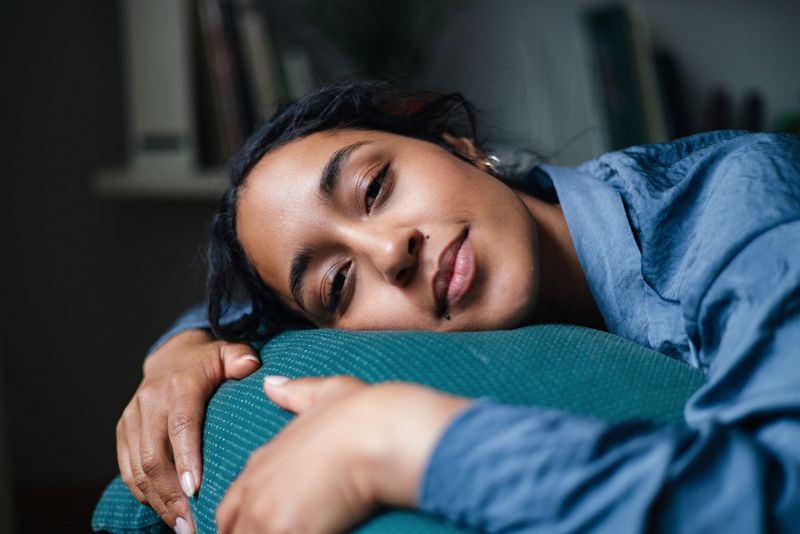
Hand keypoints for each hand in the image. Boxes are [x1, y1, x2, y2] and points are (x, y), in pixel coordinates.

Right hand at [116, 329, 259, 532]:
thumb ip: (240, 358)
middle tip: (192, 523)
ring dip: (159, 502)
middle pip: (155, 456)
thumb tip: (251, 366)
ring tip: (182, 527)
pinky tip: (165, 512)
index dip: (186, 458)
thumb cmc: (207, 362)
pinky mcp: (123, 433)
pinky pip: (128, 470)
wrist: (170, 356)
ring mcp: (132, 419)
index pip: (181, 425)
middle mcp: (150, 403)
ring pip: (138, 469)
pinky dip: (145, 494)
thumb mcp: (227, 353)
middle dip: (172, 494)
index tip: (196, 490)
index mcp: (178, 386)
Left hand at [216, 375, 469, 533]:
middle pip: (231, 529)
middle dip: (252, 533)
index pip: (232, 506)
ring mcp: (264, 513)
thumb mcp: (327, 393)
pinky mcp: (282, 531)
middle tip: (286, 530)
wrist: (378, 435)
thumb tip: (272, 384)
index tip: (275, 523)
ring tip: (303, 532)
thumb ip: (296, 392)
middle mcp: (255, 488)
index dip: (248, 519)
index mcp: (263, 461)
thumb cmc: (362, 415)